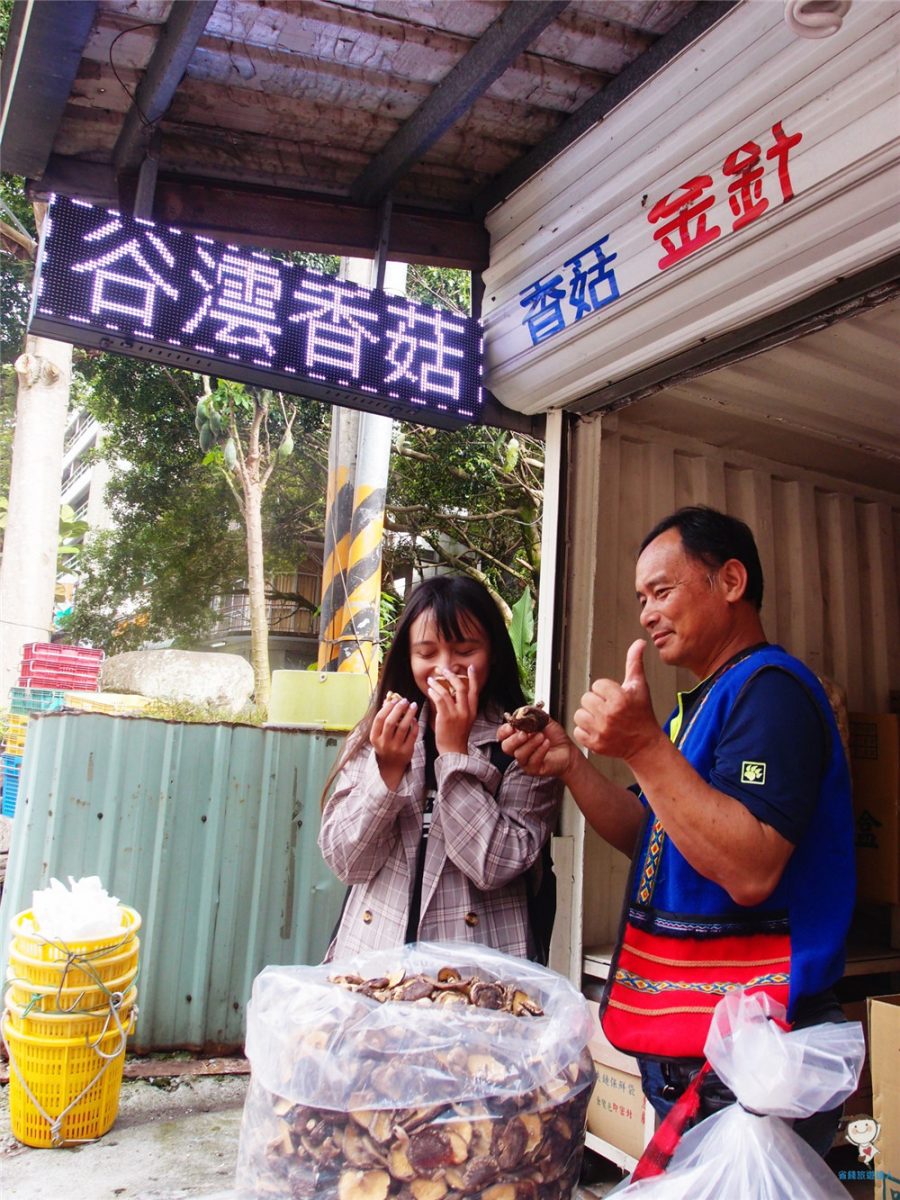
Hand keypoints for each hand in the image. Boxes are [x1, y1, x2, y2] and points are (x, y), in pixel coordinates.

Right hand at [371, 695, 417, 787]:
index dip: (387, 708)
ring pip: (403, 727)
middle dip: (399, 709)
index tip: (394, 700)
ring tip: (413, 705)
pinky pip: (412, 735)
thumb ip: (383, 718)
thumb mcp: (379, 735)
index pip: (379, 719)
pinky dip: (415, 725)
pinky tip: (415, 718)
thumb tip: (388, 699)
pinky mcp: (407, 751)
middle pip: (391, 722)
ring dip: (409, 714)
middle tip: (405, 700)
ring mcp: (395, 748)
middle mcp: (384, 743)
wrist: (390, 767)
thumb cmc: (385, 746)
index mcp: (374, 738)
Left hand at [428, 665, 478, 755]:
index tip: (470, 667)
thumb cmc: (456, 736)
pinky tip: (430, 690)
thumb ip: (462, 708)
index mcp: (472, 711)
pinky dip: (434, 692)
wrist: (453, 752)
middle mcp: (466, 711)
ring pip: (448, 692)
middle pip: (462, 687)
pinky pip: (440, 700)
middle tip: (445, 670)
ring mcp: (456, 714)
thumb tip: (453, 695)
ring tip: (431, 679)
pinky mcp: (446, 717)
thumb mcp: (464, 721)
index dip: (473, 678)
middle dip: (452, 676)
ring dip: (438, 684)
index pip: (475, 691)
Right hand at [497, 717, 576, 778]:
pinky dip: (540, 750)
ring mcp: (525, 760)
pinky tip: (546, 744)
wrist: (568, 751)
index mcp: (518, 736)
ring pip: (519, 754)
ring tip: (542, 737)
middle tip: (525, 733)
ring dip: (531, 743)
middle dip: (514, 739)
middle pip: (506, 747)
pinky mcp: (533, 769)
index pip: (503, 735)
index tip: (511, 726)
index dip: (504, 731)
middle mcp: (519, 749)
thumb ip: (533, 715)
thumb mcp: (544, 721)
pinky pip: (532, 760)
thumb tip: (524, 711)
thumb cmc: (555, 738)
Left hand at [573, 639, 662, 761]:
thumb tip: (639, 643)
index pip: (597, 685)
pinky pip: (578, 731)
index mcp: (620, 698)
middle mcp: (609, 714)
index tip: (615, 697)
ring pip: (579, 714)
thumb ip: (634, 663)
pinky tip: (598, 729)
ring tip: (602, 718)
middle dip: (596, 702)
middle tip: (609, 708)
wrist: (645, 744)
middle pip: (586, 698)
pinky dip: (585, 731)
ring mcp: (601, 730)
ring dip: (589, 716)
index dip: (606, 690)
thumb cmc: (642, 713)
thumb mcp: (640, 686)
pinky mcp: (595, 744)